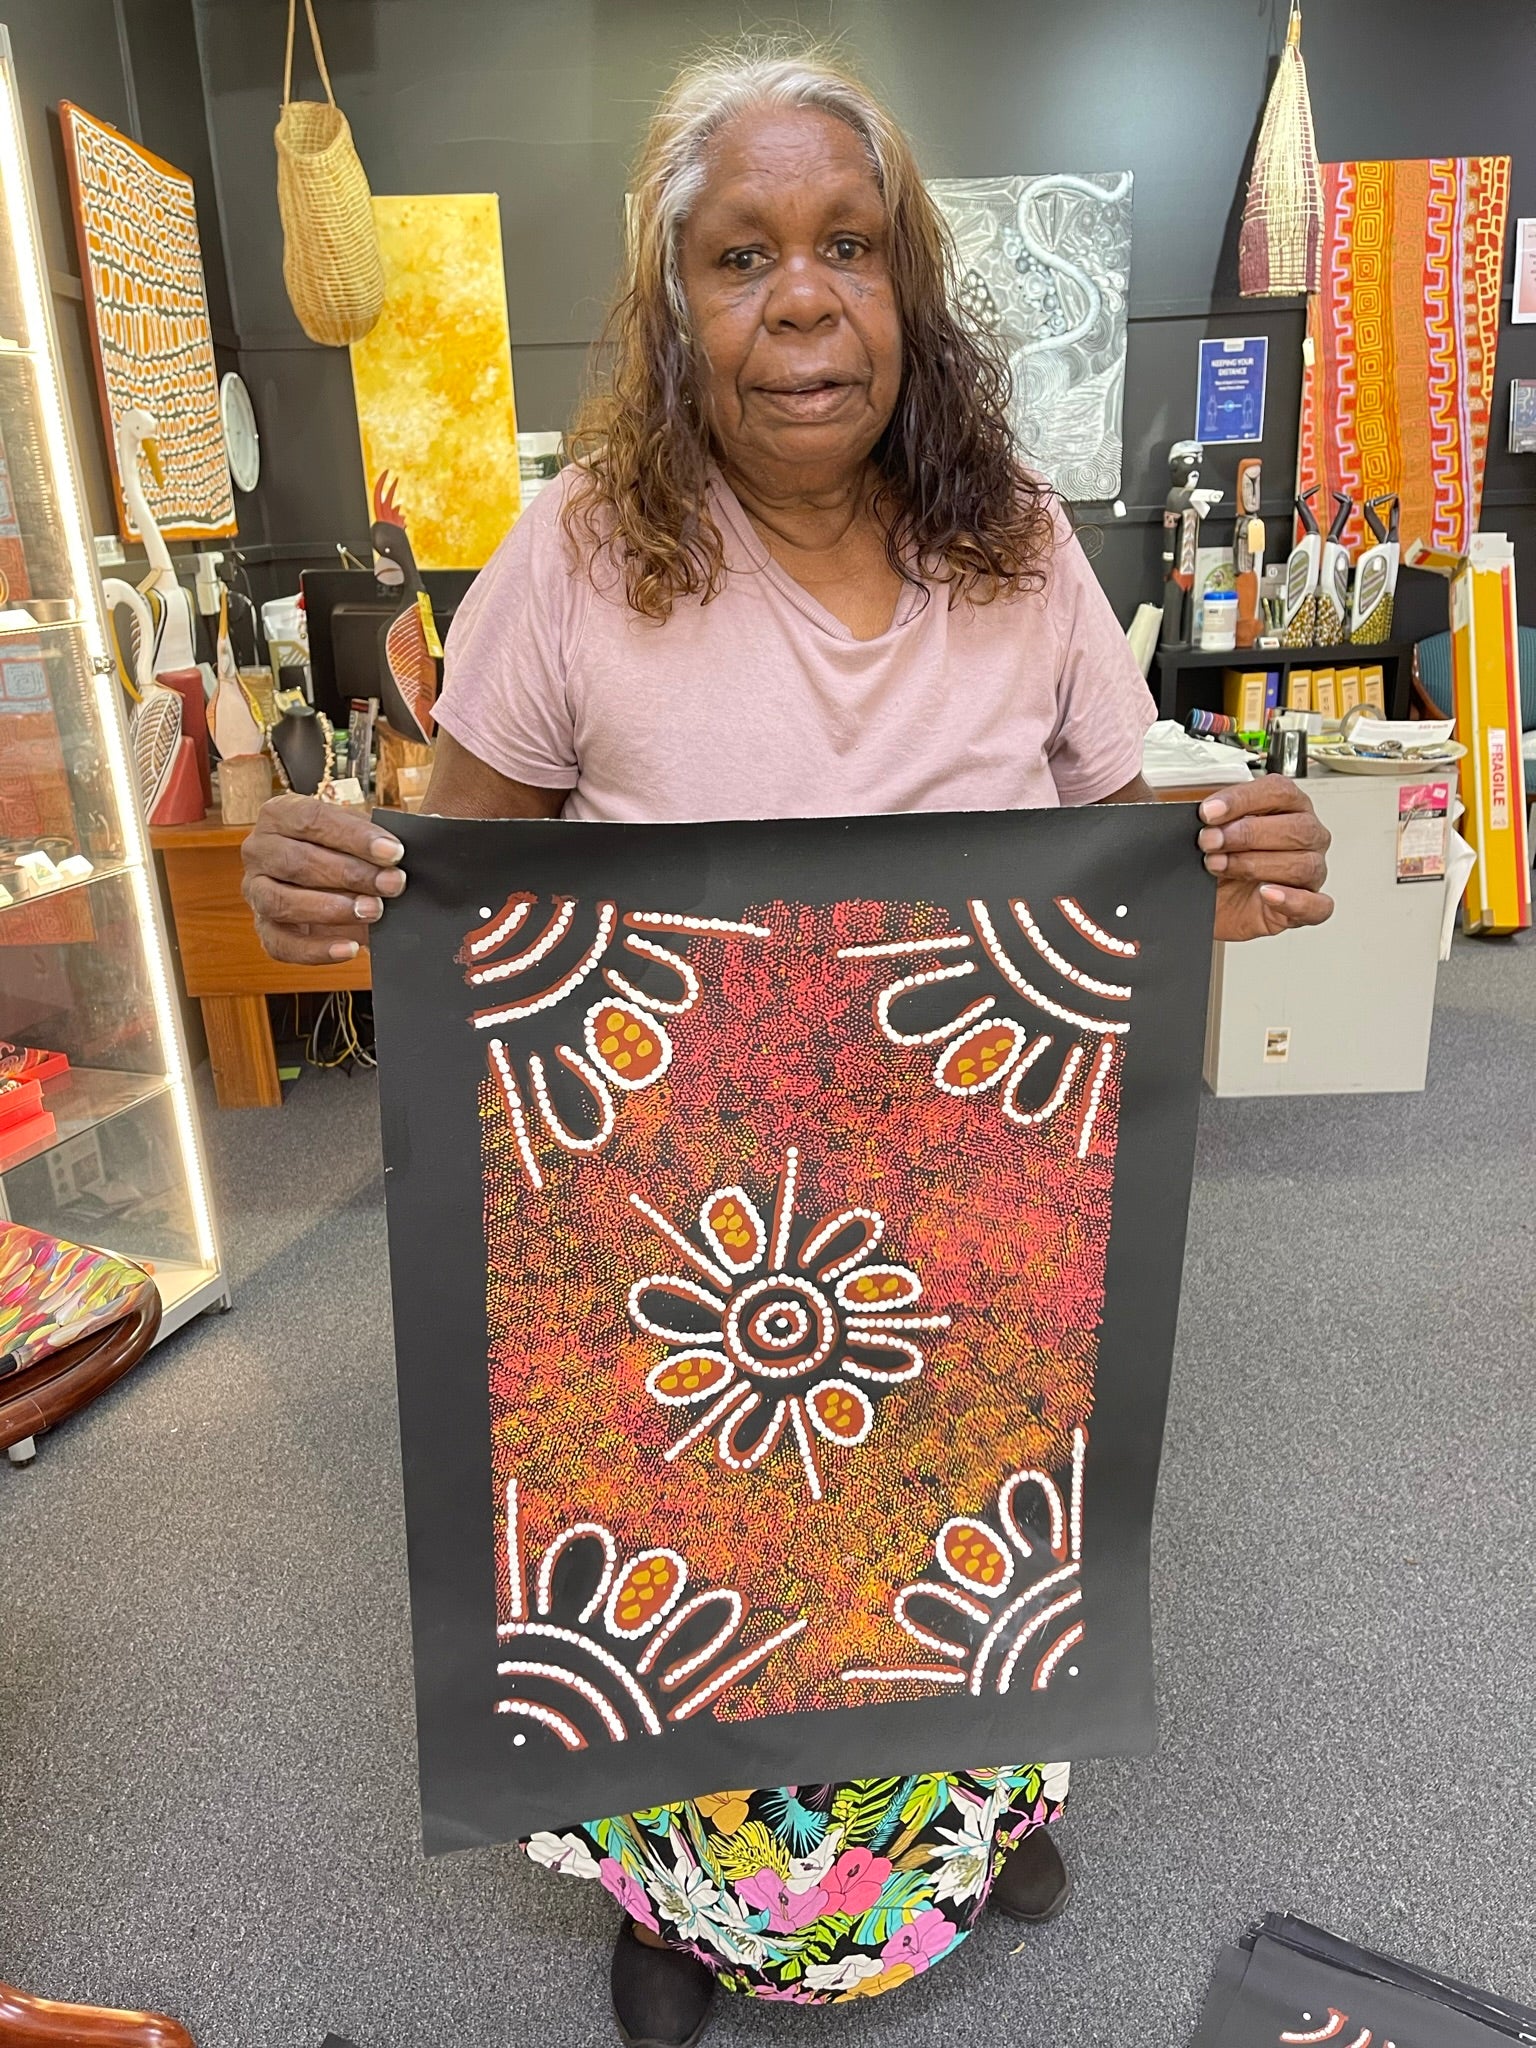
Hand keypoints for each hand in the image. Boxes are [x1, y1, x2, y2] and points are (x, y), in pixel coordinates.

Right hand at [241, 793, 405, 963]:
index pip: (312, 819)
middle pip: (298, 861)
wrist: (342, 881)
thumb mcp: (365, 837)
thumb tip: (431, 828)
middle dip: (351, 874)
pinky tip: (350, 949)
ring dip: (331, 908)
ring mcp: (255, 890)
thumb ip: (387, 836)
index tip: (394, 851)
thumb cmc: (350, 852)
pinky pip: (281, 944)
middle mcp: (260, 850)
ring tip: (373, 911)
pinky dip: (316, 951)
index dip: (355, 836)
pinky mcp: (265, 927)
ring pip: (281, 901)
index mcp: (280, 814)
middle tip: (393, 884)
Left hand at [1199, 777, 1332, 941]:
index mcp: (1287, 806)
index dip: (1243, 800)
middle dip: (1247, 834)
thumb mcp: (1205, 831)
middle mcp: (1305, 836)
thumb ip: (1208, 816)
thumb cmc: (1213, 860)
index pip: (1280, 792)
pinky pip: (1318, 905)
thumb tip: (1193, 810)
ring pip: (1304, 864)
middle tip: (1209, 842)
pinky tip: (1267, 893)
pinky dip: (1294, 900)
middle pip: (1297, 828)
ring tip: (1221, 867)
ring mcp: (1309, 871)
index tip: (1207, 813)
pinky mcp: (1304, 907)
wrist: (1202, 900)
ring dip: (1257, 864)